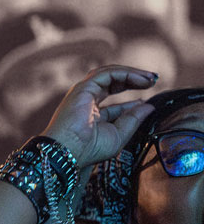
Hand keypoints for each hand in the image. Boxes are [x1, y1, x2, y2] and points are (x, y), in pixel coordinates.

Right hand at [40, 64, 157, 165]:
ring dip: (131, 73)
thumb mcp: (119, 134)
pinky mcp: (83, 87)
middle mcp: (86, 101)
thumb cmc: (89, 149)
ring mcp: (84, 93)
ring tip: (151, 78)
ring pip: (110, 74)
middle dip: (134, 80)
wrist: (70, 150)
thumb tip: (149, 107)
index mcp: (92, 116)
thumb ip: (133, 119)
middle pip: (112, 83)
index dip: (133, 101)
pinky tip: (141, 79)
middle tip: (154, 81)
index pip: (115, 104)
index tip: (149, 101)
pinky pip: (107, 73)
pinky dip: (125, 73)